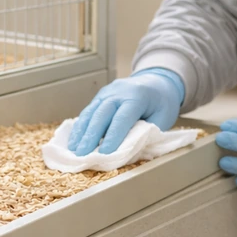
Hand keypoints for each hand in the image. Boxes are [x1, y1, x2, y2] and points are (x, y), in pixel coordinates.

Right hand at [67, 69, 185, 155]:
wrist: (157, 82)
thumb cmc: (161, 104)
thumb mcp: (162, 119)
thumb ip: (146, 134)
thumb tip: (127, 153)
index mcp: (137, 96)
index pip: (122, 118)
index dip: (113, 136)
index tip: (104, 153)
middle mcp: (118, 92)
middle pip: (101, 114)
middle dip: (91, 136)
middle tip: (82, 155)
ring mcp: (107, 92)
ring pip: (91, 112)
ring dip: (81, 132)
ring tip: (74, 150)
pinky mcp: (99, 97)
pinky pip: (88, 112)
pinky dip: (80, 127)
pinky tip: (74, 140)